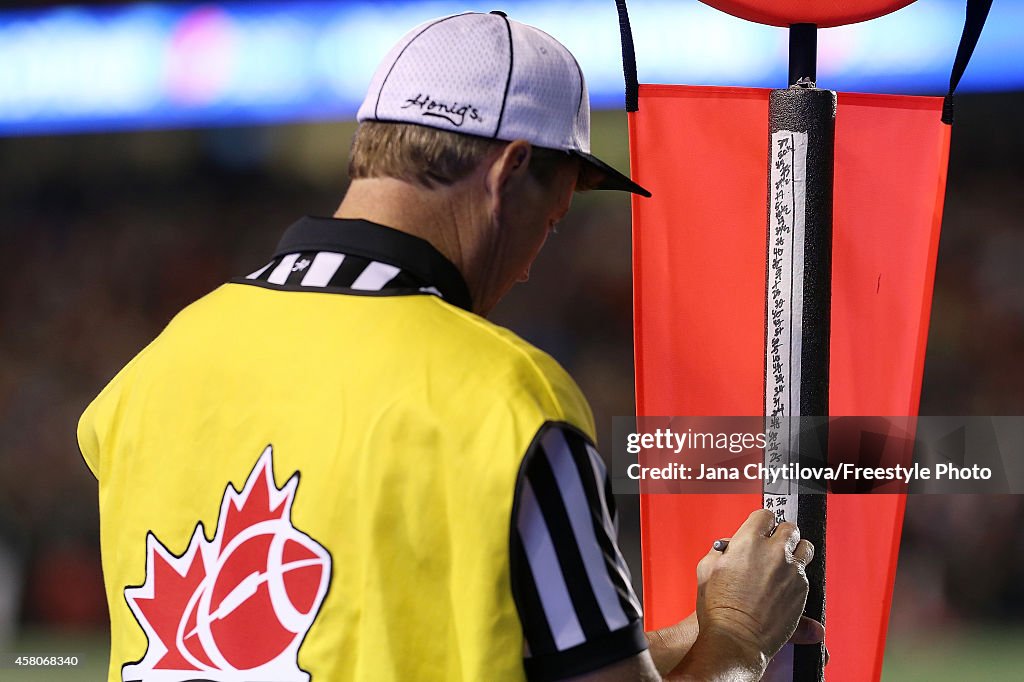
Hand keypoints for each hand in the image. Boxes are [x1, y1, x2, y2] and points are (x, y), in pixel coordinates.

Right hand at [694, 509, 815, 662]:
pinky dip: (796, 575)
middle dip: (781, 534)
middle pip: (789, 528)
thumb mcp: (706, 570)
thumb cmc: (718, 607)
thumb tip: (728, 547)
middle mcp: (773, 552)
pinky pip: (805, 573)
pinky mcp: (802, 589)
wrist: (736, 638)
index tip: (761, 529)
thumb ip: (720, 551)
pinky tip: (784, 585)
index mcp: (748, 541)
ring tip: (785, 561)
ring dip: (795, 550)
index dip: (762, 522)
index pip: (765, 515)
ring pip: (804, 547)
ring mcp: (791, 570)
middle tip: (774, 544)